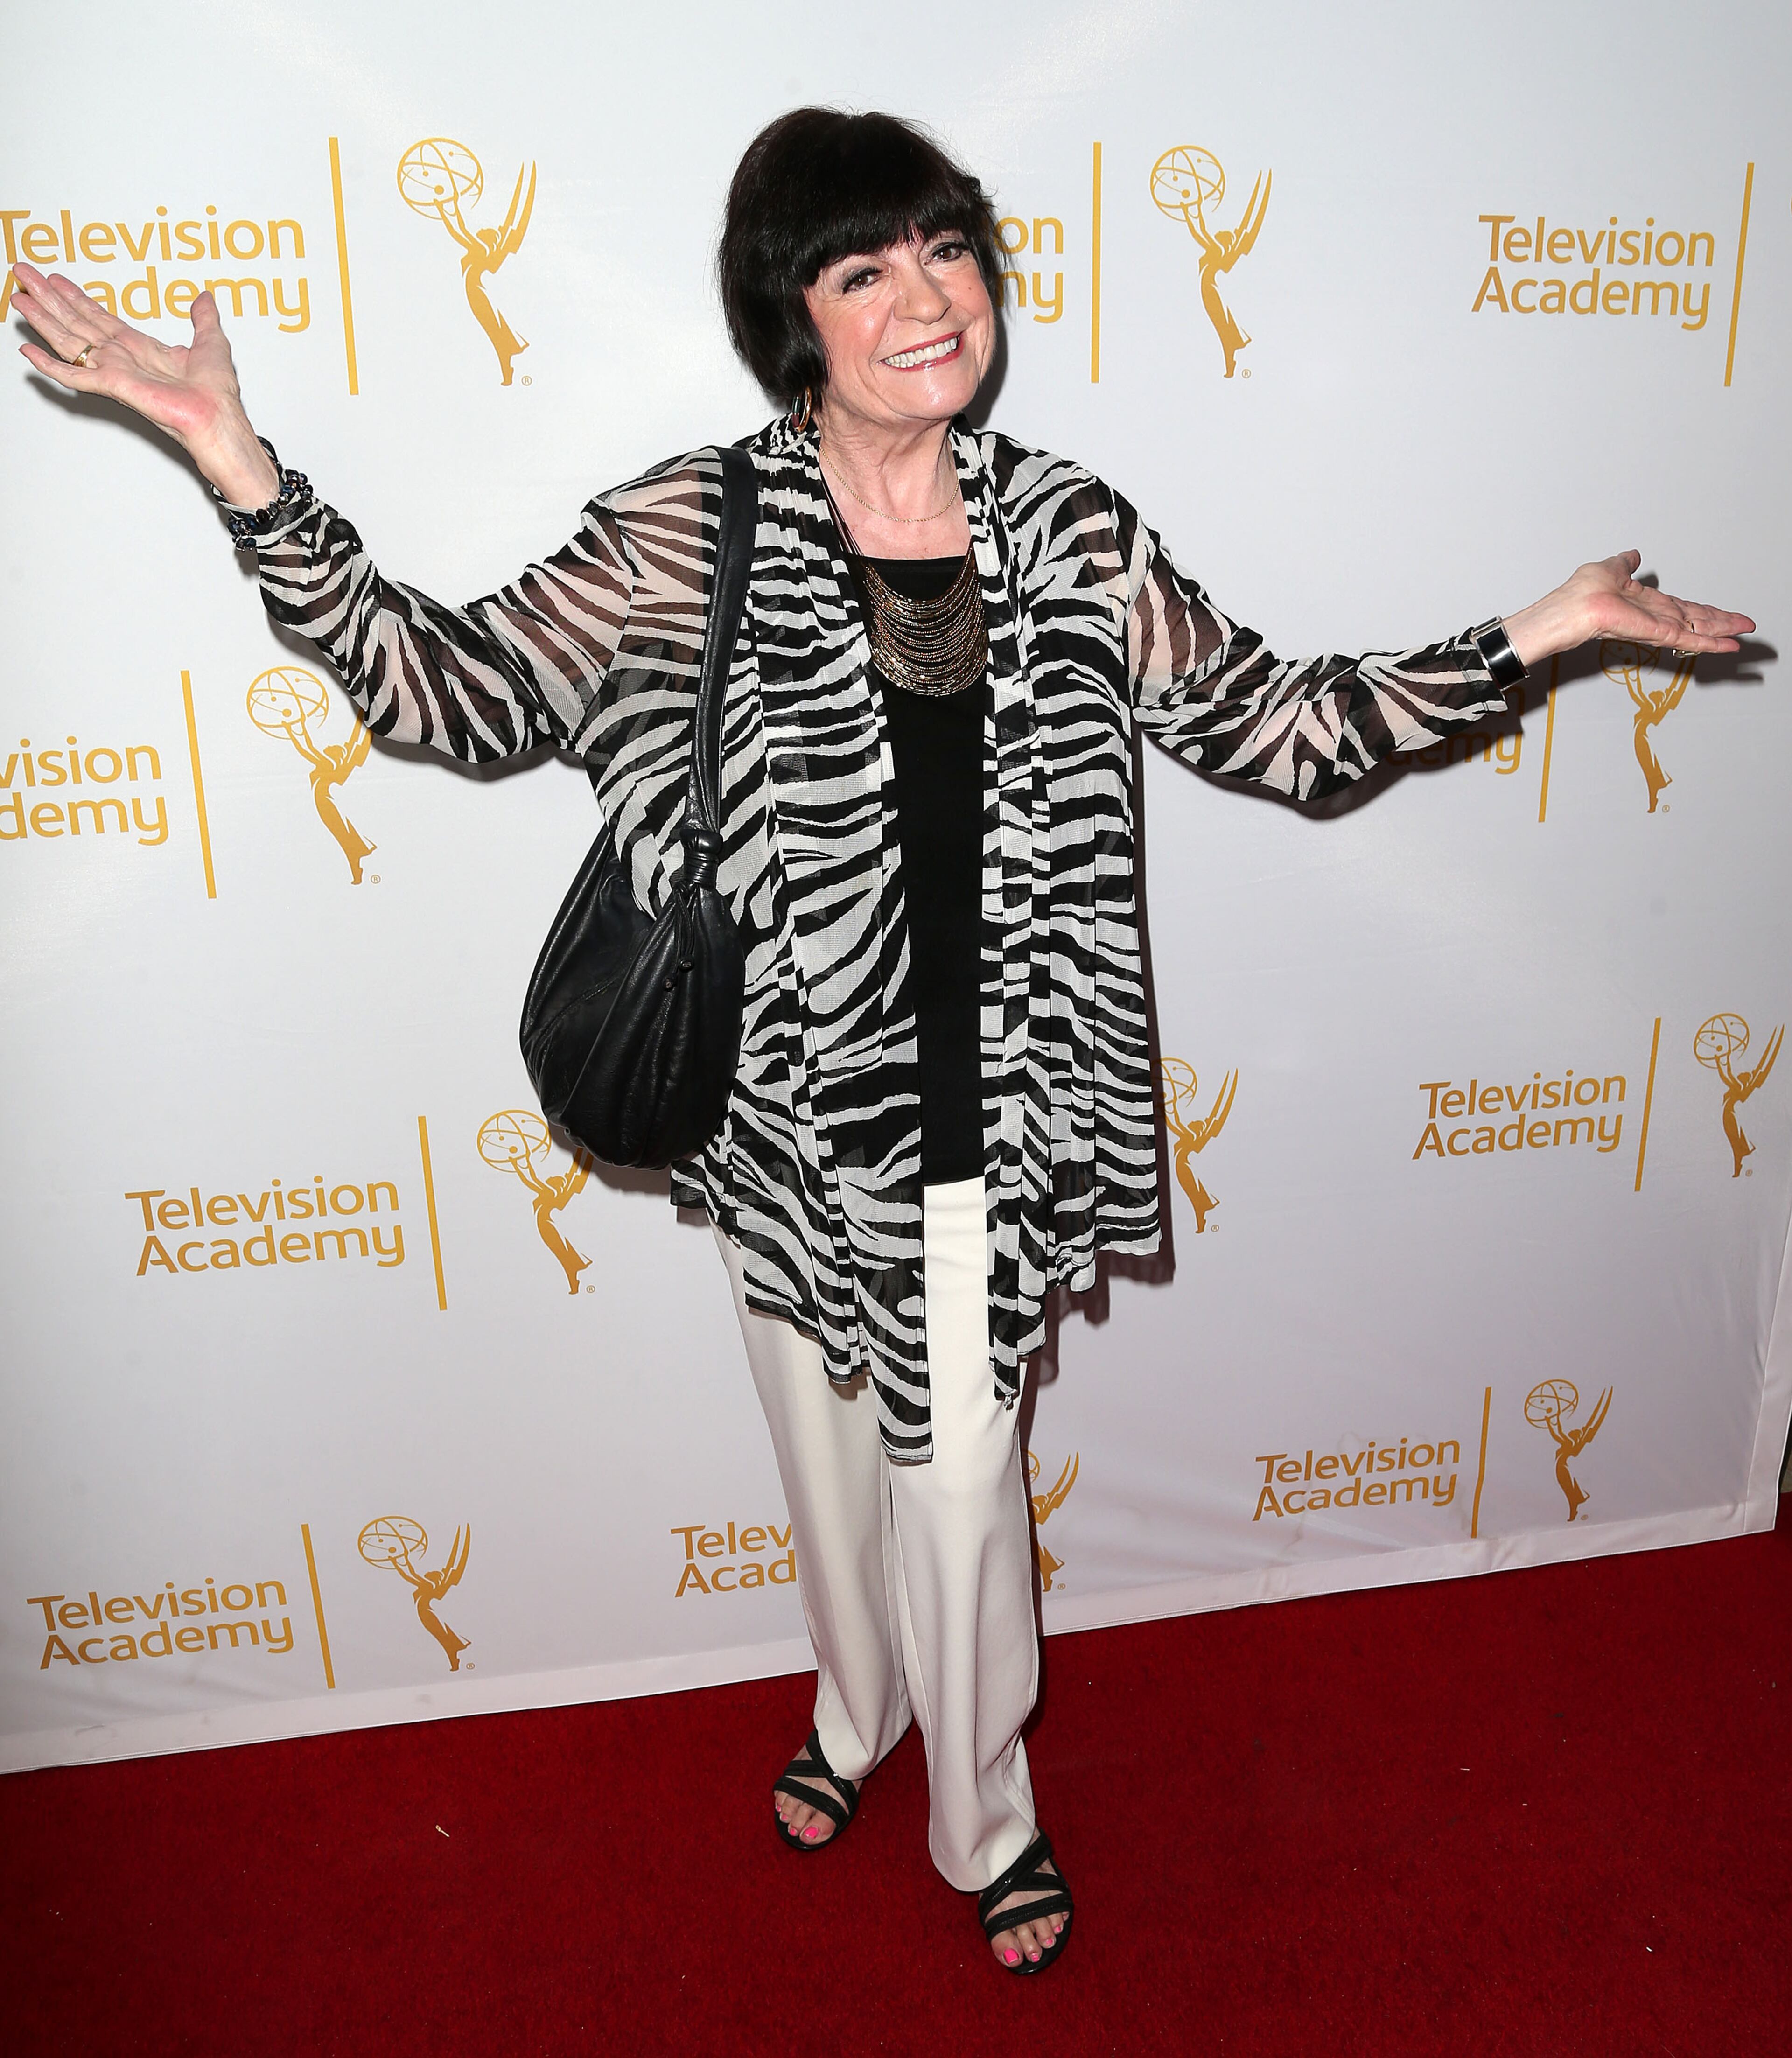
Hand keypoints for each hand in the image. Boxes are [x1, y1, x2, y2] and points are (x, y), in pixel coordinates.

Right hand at [11, 261, 278, 505]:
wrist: (218, 418)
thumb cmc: (217, 393)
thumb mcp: (212, 342)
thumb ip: (203, 318)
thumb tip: (204, 297)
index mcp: (141, 348)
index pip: (98, 317)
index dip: (75, 297)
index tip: (55, 280)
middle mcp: (122, 359)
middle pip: (75, 322)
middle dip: (48, 298)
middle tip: (23, 274)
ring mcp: (114, 372)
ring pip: (68, 341)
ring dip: (42, 319)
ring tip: (18, 298)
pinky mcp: (112, 387)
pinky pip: (74, 376)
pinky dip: (50, 365)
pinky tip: (29, 352)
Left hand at [1504, 551, 1753, 669]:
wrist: (1569, 609)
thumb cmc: (1580, 593)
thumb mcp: (1610, 568)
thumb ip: (1625, 563)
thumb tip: (1633, 554)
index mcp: (1644, 603)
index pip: (1681, 607)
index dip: (1703, 610)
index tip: (1722, 612)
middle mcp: (1653, 616)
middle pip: (1696, 619)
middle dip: (1722, 622)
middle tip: (1745, 625)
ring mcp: (1656, 627)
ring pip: (1697, 629)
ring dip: (1722, 631)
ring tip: (1743, 634)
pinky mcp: (1656, 634)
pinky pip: (1687, 639)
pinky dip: (1709, 642)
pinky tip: (1728, 645)